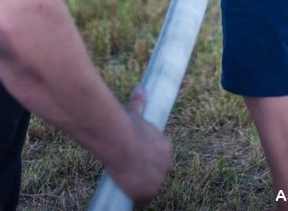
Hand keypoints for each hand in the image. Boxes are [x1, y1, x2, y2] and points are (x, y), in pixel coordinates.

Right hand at [106, 86, 171, 206]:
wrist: (121, 142)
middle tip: (130, 168)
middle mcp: (166, 165)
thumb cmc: (128, 126)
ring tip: (127, 182)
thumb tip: (140, 88)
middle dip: (146, 172)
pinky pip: (142, 201)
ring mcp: (157, 181)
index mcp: (166, 147)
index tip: (137, 155)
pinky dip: (136, 200)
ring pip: (150, 187)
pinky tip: (129, 198)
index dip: (148, 157)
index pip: (159, 156)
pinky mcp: (146, 194)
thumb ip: (139, 103)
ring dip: (142, 186)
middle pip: (156, 172)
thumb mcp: (136, 113)